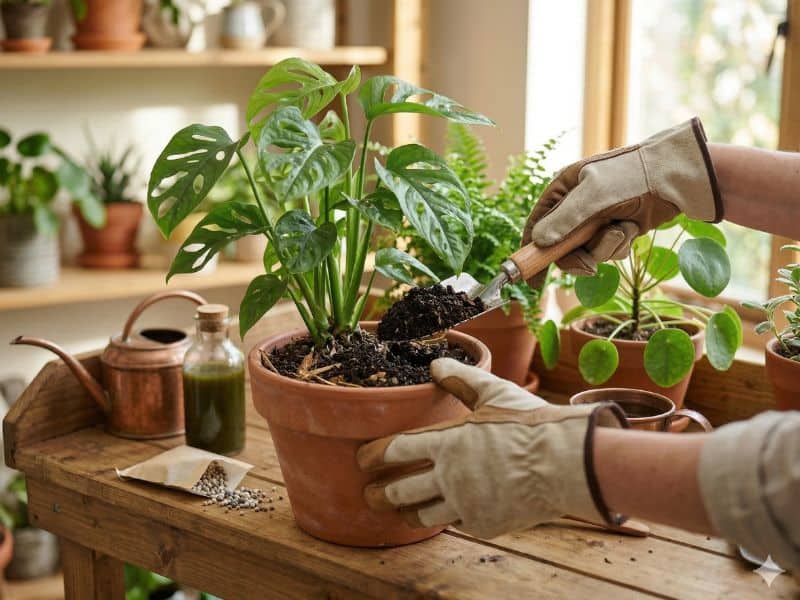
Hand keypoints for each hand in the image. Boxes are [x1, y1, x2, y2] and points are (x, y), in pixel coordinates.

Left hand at [357, 358, 626, 539]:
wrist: (567, 463)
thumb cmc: (531, 423)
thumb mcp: (494, 392)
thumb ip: (461, 379)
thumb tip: (435, 364)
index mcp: (446, 442)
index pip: (395, 451)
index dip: (373, 456)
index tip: (362, 459)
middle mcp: (449, 477)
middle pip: (399, 490)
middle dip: (378, 493)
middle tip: (369, 493)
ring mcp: (465, 504)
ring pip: (422, 515)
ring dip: (405, 512)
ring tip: (398, 510)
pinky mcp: (484, 523)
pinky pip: (456, 523)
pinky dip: (447, 516)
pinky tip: (443, 512)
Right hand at [523, 117, 721, 286]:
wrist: (676, 177)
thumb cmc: (631, 176)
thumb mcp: (593, 195)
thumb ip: (564, 219)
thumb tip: (539, 241)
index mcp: (563, 189)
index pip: (537, 223)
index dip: (531, 250)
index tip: (531, 278)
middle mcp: (576, 205)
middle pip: (561, 246)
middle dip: (576, 257)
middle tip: (587, 268)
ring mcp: (597, 219)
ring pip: (587, 251)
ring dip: (605, 248)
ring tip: (622, 230)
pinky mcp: (616, 229)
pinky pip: (608, 250)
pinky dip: (620, 245)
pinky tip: (632, 228)